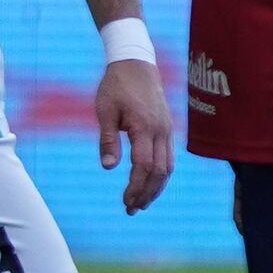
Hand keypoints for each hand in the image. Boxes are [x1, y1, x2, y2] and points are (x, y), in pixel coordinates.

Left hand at [91, 57, 175, 213]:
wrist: (136, 63)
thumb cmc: (115, 86)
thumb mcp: (104, 111)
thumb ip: (108, 139)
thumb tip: (108, 167)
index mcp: (145, 128)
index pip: (143, 166)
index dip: (136, 187)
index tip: (125, 202)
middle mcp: (161, 132)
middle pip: (160, 172)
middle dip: (147, 193)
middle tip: (132, 209)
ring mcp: (167, 130)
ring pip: (168, 167)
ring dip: (155, 187)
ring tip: (141, 202)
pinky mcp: (167, 128)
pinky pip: (168, 157)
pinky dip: (161, 174)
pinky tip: (150, 183)